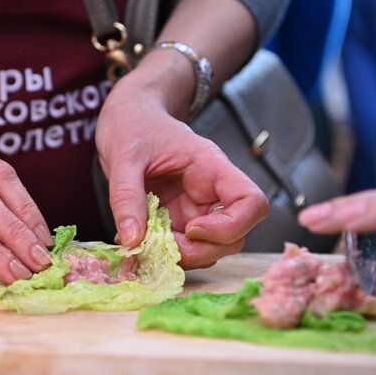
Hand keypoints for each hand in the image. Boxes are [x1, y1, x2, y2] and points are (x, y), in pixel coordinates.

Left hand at [96, 71, 267, 268]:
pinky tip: (138, 242)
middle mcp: (211, 192)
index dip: (230, 226)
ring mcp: (196, 209)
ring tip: (144, 244)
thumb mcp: (123, 156)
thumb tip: (132, 240)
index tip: (191, 229)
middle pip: (235, 236)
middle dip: (201, 251)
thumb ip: (126, 197)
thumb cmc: (133, 124)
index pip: (252, 202)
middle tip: (159, 247)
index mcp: (211, 167)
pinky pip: (186, 248)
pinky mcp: (178, 220)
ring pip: (212, 248)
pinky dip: (165, 255)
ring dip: (183, 257)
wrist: (126, 117)